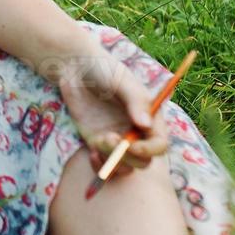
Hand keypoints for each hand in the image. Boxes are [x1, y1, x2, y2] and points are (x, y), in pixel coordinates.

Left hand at [55, 47, 169, 179]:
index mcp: (149, 117)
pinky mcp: (98, 144)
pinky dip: (100, 166)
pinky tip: (92, 153)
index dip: (149, 150)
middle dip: (127, 157)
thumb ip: (135, 101)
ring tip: (99, 142)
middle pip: (143, 161)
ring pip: (124, 167)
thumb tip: (146, 125)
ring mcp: (117, 140)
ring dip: (113, 162)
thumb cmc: (104, 69)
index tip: (132, 146)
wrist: (76, 68)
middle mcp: (136, 132)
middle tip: (109, 139)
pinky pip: (105, 166)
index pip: (159, 144)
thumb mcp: (122, 80)